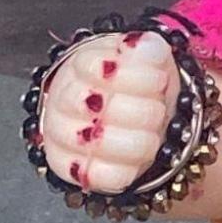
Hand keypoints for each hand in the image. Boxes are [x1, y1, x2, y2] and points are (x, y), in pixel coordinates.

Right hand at [35, 30, 177, 194]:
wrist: (131, 119)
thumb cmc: (137, 87)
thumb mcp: (148, 59)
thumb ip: (147, 49)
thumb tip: (145, 47)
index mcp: (79, 66)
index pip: (94, 65)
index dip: (134, 75)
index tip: (160, 80)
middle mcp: (62, 100)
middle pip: (93, 103)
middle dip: (140, 110)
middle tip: (158, 111)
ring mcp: (62, 136)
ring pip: (97, 142)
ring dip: (138, 140)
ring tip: (154, 135)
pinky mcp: (70, 170)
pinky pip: (96, 175)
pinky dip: (127, 170)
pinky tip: (141, 160)